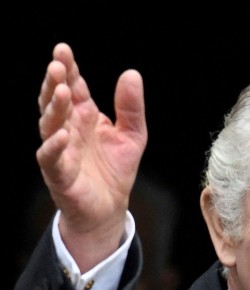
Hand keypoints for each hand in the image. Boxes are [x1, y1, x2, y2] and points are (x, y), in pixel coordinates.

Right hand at [38, 44, 145, 270]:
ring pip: (50, 124)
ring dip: (54, 108)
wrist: (108, 211)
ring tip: (62, 92)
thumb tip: (132, 74)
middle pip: (56, 99)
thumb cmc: (114, 172)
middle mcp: (68, 128)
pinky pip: (51, 158)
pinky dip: (54, 146)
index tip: (64, 50)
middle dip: (55, 82)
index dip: (68, 68)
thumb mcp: (132, 136)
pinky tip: (62, 135)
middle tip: (57, 64)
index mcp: (83, 114)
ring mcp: (60, 149)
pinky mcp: (58, 174)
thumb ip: (131, 108)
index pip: (73, 85)